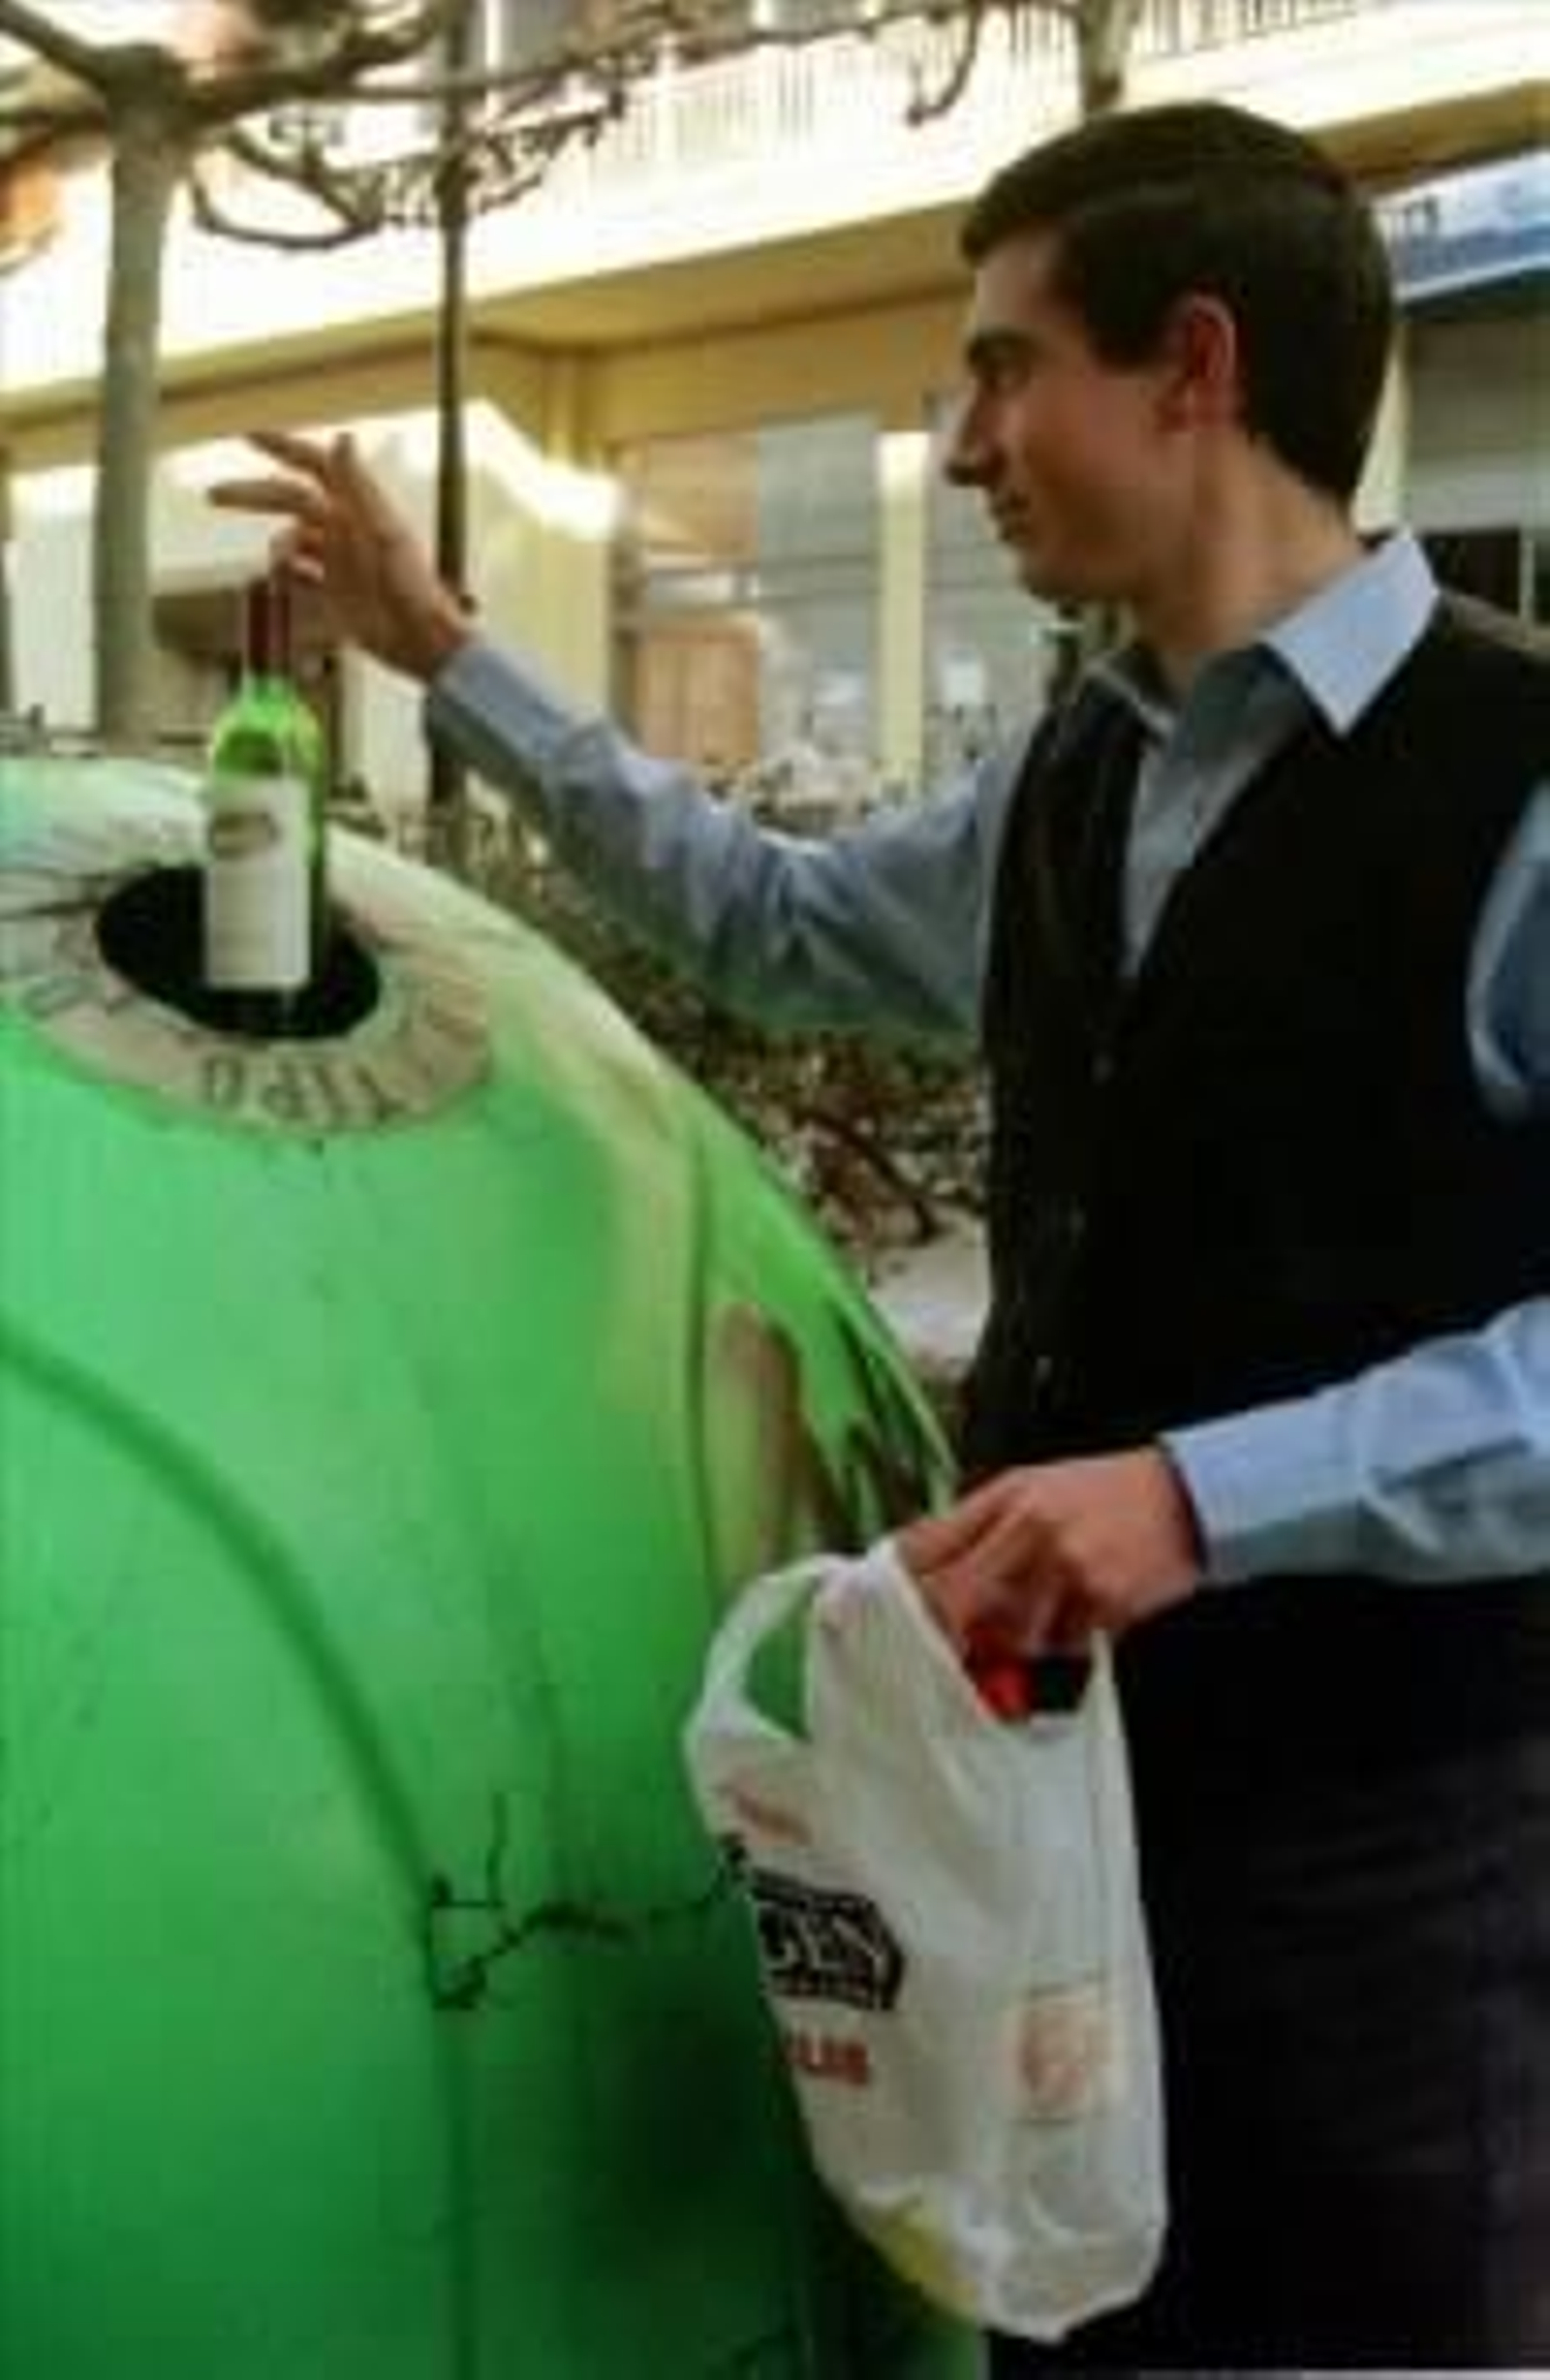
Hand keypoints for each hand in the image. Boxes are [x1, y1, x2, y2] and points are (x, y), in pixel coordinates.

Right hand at [208, 429, 471, 682]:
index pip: (313, 465)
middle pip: (288, 500)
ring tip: (277, 567)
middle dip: (251, 496)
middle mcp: (344, 528)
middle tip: (214, 495)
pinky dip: (286, 576)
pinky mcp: (335, 592)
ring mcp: (338, 560)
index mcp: (355, 507)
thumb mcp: (384, 531)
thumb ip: (360, 485)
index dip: (281, 447)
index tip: (248, 437)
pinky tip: (282, 582)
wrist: (422, 641)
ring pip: (291, 540)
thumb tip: (343, 437)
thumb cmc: (412, 586)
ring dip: (276, 548)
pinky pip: (299, 576)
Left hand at [896, 1448, 1203, 1656]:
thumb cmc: (1106, 1496)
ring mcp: (1062, 1564)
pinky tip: (1087, 1615)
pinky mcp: (1098, 1598)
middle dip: (943, 1635)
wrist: (1186, 1497)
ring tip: (1048, 1618)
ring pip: (1009, 1633)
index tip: (882, 1616)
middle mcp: (1026, 1527)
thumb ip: (982, 1529)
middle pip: (953, 1597)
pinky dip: (1068, 1642)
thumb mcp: (1034, 1490)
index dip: (898, 1587)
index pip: (926, 1543)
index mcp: (1003, 1496)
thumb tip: (926, 1572)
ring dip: (1018, 1643)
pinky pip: (1063, 1643)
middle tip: (945, 1655)